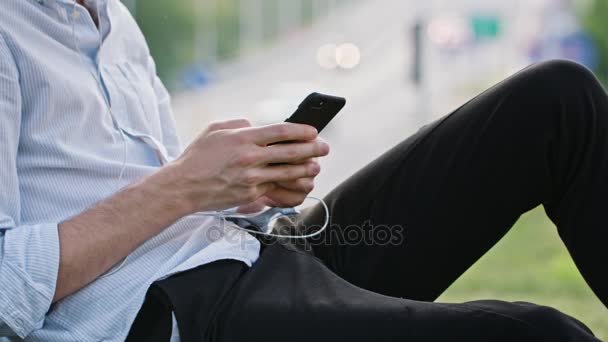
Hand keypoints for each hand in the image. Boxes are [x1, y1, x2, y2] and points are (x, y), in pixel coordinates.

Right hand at [165, 119, 329, 212]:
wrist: (183, 187)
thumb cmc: (197, 157)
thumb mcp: (215, 130)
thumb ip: (240, 125)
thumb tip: (258, 127)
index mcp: (243, 139)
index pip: (280, 131)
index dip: (301, 130)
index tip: (313, 130)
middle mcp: (250, 158)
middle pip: (290, 152)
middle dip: (312, 149)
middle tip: (325, 147)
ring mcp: (251, 178)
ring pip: (288, 173)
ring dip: (306, 169)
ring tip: (316, 166)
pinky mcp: (251, 194)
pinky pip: (276, 189)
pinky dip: (291, 187)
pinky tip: (301, 184)